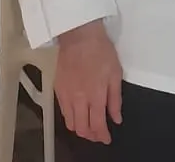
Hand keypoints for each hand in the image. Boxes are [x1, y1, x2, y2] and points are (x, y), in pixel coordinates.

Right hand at [55, 20, 122, 143]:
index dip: (102, 135)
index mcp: (96, 95)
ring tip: (88, 127)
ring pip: (70, 123)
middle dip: (91, 135)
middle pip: (82, 128)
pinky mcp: (58, 89)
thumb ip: (115, 99)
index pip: (97, 125)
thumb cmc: (100, 51)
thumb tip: (116, 118)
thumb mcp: (116, 73)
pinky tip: (78, 114)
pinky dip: (70, 118)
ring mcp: (66, 95)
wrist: (79, 36)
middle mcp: (79, 99)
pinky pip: (63, 112)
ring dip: (80, 129)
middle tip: (98, 134)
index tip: (107, 138)